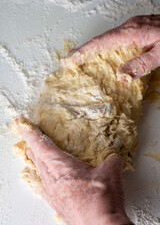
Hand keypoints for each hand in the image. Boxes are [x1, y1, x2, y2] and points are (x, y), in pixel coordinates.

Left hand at [15, 117, 132, 224]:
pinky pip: (42, 187)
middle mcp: (52, 179)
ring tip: (34, 155)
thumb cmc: (101, 201)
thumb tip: (116, 157)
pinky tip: (41, 180)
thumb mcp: (111, 173)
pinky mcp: (56, 203)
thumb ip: (112, 160)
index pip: (40, 145)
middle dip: (32, 145)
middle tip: (30, 137)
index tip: (21, 123)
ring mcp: (52, 193)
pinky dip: (40, 178)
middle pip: (36, 157)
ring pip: (38, 171)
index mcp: (62, 167)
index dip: (30, 132)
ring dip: (36, 161)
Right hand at [70, 15, 159, 80]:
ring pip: (107, 38)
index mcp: (131, 33)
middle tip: (70, 60)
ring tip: (80, 58)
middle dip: (84, 49)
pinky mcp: (135, 28)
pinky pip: (114, 38)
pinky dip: (103, 46)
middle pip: (100, 39)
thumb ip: (141, 64)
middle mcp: (128, 27)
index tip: (71, 59)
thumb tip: (121, 76)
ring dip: (92, 48)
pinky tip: (101, 53)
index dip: (85, 51)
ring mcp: (131, 26)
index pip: (102, 42)